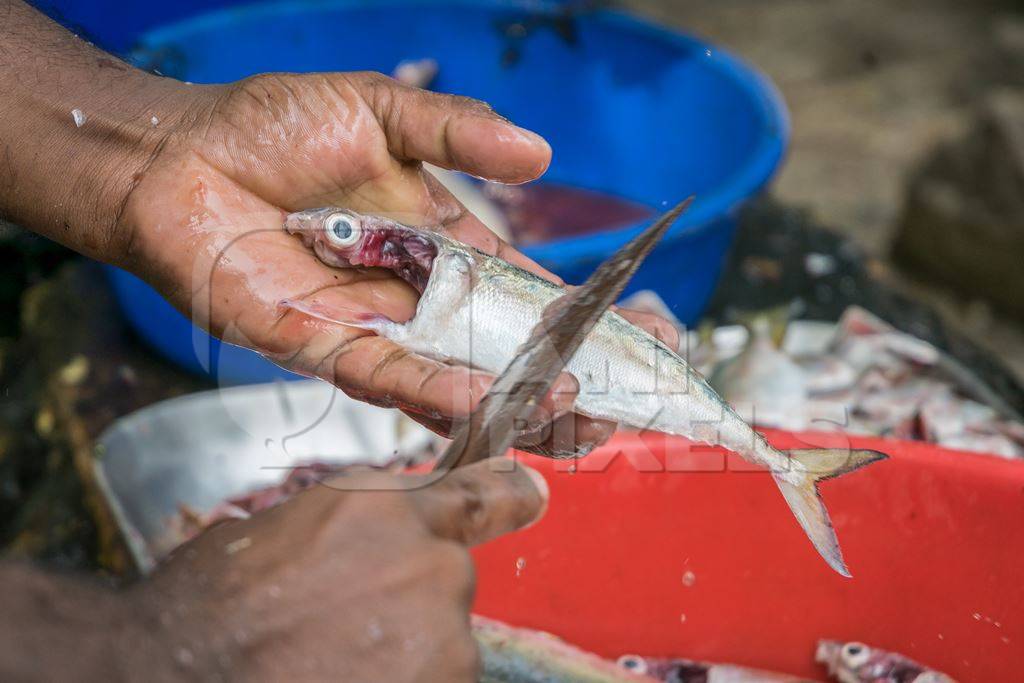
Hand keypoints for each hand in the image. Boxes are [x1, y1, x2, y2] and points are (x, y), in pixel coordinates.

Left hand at [115, 71, 677, 454]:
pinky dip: (436, 392)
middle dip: (565, 376)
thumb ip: (459, 132)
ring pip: (458, 378)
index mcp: (446, 243)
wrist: (181, 159)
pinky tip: (483, 401)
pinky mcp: (326, 347)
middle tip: (624, 402)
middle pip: (506, 349)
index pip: (530, 289)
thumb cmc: (273, 126)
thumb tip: (541, 154)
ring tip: (572, 413)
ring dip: (514, 399)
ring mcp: (378, 327)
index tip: (649, 335)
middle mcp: (421, 296)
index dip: (585, 314)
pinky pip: (390, 378)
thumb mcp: (382, 110)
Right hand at [131, 461, 548, 681]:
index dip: (508, 495)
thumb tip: (375, 542)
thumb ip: (355, 528)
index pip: (479, 493)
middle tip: (345, 629)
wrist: (172, 675)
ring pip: (442, 644)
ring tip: (332, 662)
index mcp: (384, 507)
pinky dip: (401, 681)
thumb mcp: (284, 533)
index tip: (531, 495)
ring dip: (404, 655)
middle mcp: (429, 561)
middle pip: (448, 581)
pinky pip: (435, 678)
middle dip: (410, 603)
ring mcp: (441, 635)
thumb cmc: (208, 611)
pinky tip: (343, 679)